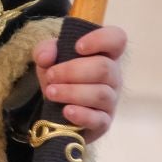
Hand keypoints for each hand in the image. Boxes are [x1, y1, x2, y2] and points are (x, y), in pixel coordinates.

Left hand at [33, 24, 125, 142]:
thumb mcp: (48, 59)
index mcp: (105, 54)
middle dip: (72, 71)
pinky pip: (98, 119)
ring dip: (72, 92)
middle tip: (51, 75)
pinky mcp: (104, 122)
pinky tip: (66, 111)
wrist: (57, 109)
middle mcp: (113, 76)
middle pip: (104, 68)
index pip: (117, 39)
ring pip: (100, 94)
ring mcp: (111, 100)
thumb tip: (46, 57)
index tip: (78, 47)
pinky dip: (81, 115)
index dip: (101, 39)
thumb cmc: (60, 77)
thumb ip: (45, 50)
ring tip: (50, 92)